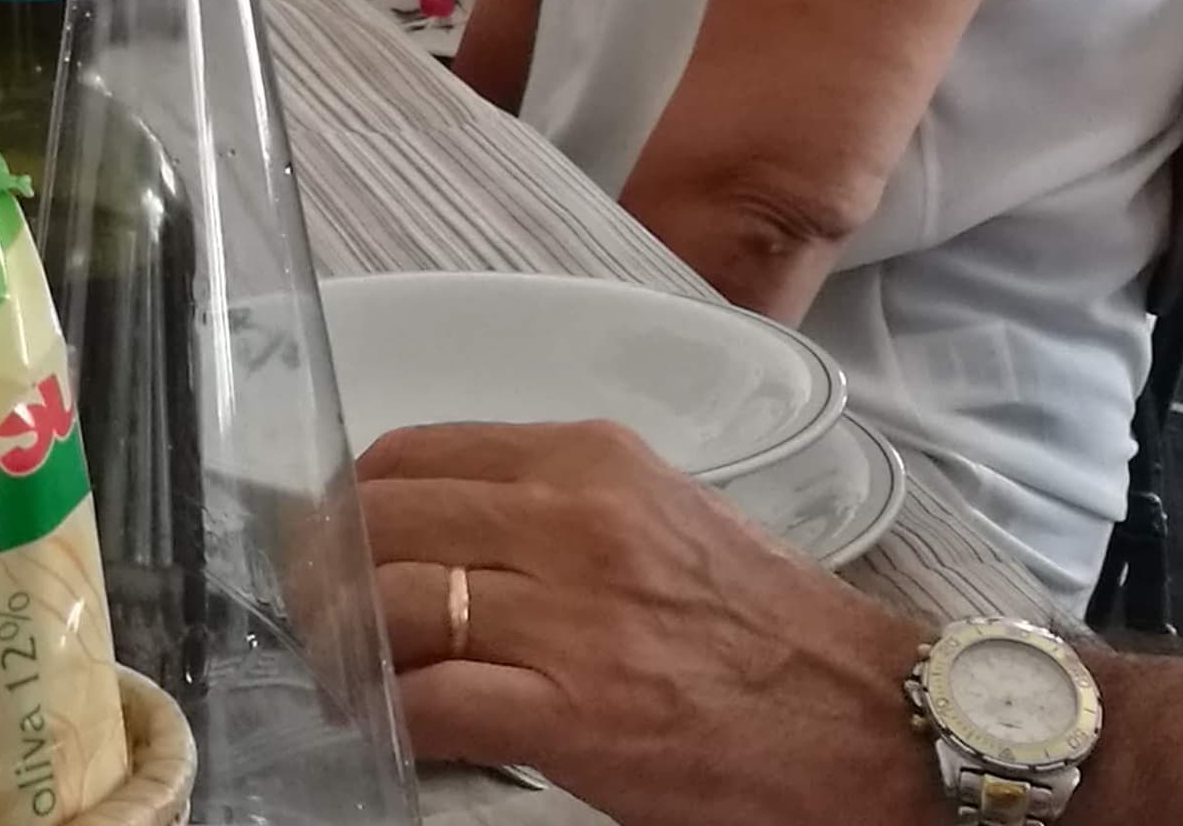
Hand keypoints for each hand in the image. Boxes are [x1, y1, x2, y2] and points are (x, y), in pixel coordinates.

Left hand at [360, 421, 925, 825]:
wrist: (871, 721)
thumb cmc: (769, 629)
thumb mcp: (660, 516)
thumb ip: (555, 507)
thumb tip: (443, 527)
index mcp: (589, 461)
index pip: (411, 454)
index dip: (348, 503)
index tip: (329, 540)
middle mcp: (572, 520)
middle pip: (382, 523)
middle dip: (323, 574)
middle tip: (311, 615)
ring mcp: (571, 616)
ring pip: (393, 606)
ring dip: (344, 649)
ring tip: (342, 677)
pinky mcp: (576, 712)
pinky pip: (435, 703)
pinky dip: (392, 717)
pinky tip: (386, 728)